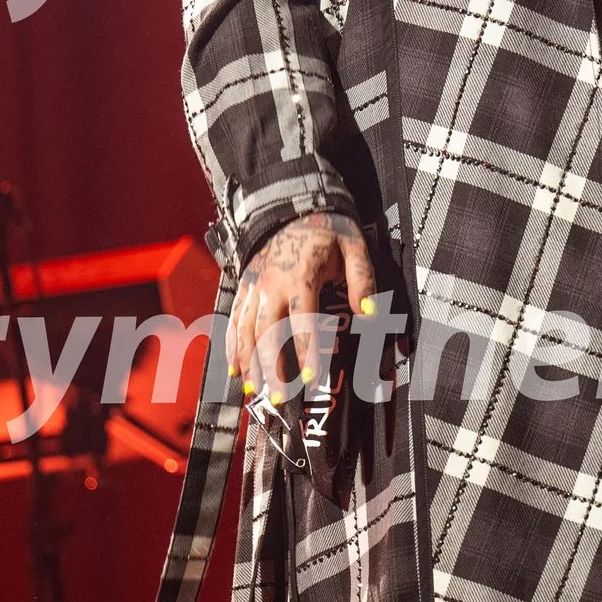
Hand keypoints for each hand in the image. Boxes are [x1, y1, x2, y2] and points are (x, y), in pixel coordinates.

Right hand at [227, 211, 372, 398]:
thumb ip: (361, 279)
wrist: (290, 203)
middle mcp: (271, 285)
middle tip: (279, 398)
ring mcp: (254, 286)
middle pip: (266, 332)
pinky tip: (235, 369)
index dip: (307, 349)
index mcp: (301, 276)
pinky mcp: (244, 285)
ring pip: (244, 330)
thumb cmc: (328, 227)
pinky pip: (233, 319)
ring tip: (254, 391)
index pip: (303, 319)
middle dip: (271, 367)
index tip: (312, 377)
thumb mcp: (353, 246)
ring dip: (248, 362)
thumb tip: (369, 313)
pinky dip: (232, 346)